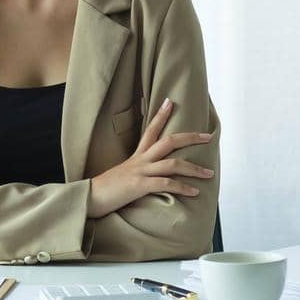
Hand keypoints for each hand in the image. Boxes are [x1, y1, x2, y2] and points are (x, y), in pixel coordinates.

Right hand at [86, 99, 214, 218]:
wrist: (89, 197)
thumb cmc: (106, 189)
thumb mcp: (123, 175)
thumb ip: (137, 172)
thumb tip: (149, 176)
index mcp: (136, 156)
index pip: (150, 130)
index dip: (161, 115)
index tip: (170, 101)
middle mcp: (140, 160)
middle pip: (169, 141)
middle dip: (190, 137)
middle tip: (208, 136)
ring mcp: (140, 172)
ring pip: (173, 164)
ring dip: (194, 169)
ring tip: (209, 173)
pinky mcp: (140, 185)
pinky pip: (166, 184)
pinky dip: (183, 187)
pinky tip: (195, 191)